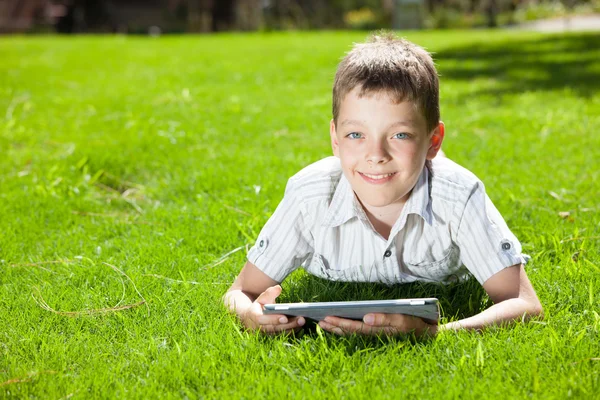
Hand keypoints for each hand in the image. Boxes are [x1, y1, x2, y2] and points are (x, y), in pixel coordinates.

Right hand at [241, 285, 304, 333]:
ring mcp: (265, 334)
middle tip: (301, 319)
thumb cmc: (259, 306)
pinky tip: (300, 326)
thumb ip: (270, 293)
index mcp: (254, 316)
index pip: (263, 319)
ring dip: (292, 328)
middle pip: (274, 328)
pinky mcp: (272, 337)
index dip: (274, 319)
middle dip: (288, 324)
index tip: (285, 317)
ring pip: (279, 333)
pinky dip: (291, 331)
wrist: (250, 319)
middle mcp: (259, 328)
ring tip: (302, 321)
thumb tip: (278, 288)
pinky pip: (282, 335)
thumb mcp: (262, 297)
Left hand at [318, 313, 436, 336]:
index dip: (340, 323)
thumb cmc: (418, 325)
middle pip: (351, 331)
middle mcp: (376, 334)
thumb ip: (386, 319)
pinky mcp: (379, 332)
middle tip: (319, 321)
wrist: (432, 334)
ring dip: (338, 328)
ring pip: (353, 332)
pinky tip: (339, 324)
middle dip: (335, 326)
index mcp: (380, 331)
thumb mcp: (404, 320)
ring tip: (324, 323)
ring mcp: (377, 334)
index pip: (355, 327)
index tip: (326, 318)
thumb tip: (366, 317)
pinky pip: (359, 331)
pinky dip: (348, 327)